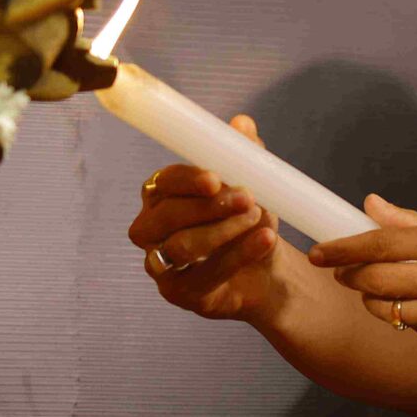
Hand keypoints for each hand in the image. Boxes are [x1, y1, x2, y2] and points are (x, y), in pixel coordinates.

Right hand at [126, 115, 283, 323]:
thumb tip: (241, 123)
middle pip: (165, 217)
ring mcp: (161, 265)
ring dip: (224, 231)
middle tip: (248, 197)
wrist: (266, 268)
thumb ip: (243, 154)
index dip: (186, 180)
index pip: (162, 183)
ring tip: (259, 217)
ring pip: (182, 247)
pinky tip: (265, 240)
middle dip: (209, 207)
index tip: (215, 178)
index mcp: (160, 195)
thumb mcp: (251, 182)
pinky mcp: (179, 293)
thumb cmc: (247, 219)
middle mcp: (150, 230)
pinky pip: (204, 276)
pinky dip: (238, 256)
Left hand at [308, 201, 416, 368]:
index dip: (342, 250)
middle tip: (344, 276)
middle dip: (352, 279)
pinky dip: (416, 323)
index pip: (380, 244)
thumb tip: (371, 205)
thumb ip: (415, 224)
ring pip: (390, 312)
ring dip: (378, 305)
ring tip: (385, 295)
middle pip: (374, 281)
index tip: (321, 254)